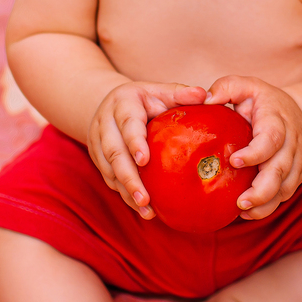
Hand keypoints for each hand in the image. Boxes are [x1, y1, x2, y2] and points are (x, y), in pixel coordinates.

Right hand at [88, 81, 207, 218]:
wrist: (109, 102)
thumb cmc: (144, 99)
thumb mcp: (160, 91)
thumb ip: (180, 93)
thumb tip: (204, 95)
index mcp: (122, 103)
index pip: (127, 124)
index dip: (134, 142)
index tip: (144, 161)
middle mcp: (105, 123)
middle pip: (114, 153)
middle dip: (129, 178)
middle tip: (144, 199)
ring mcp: (97, 142)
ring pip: (109, 170)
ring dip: (126, 191)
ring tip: (146, 211)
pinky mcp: (97, 158)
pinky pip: (109, 179)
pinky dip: (124, 194)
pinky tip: (141, 209)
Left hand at [205, 75, 301, 220]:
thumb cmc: (266, 101)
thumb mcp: (247, 86)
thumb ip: (226, 87)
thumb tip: (205, 100)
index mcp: (278, 121)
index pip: (271, 139)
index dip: (256, 153)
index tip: (234, 161)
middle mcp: (292, 144)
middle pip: (280, 171)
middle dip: (261, 190)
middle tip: (240, 202)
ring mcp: (297, 162)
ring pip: (285, 188)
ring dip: (265, 203)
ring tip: (241, 211)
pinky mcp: (296, 176)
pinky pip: (285, 195)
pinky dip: (268, 206)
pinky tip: (248, 212)